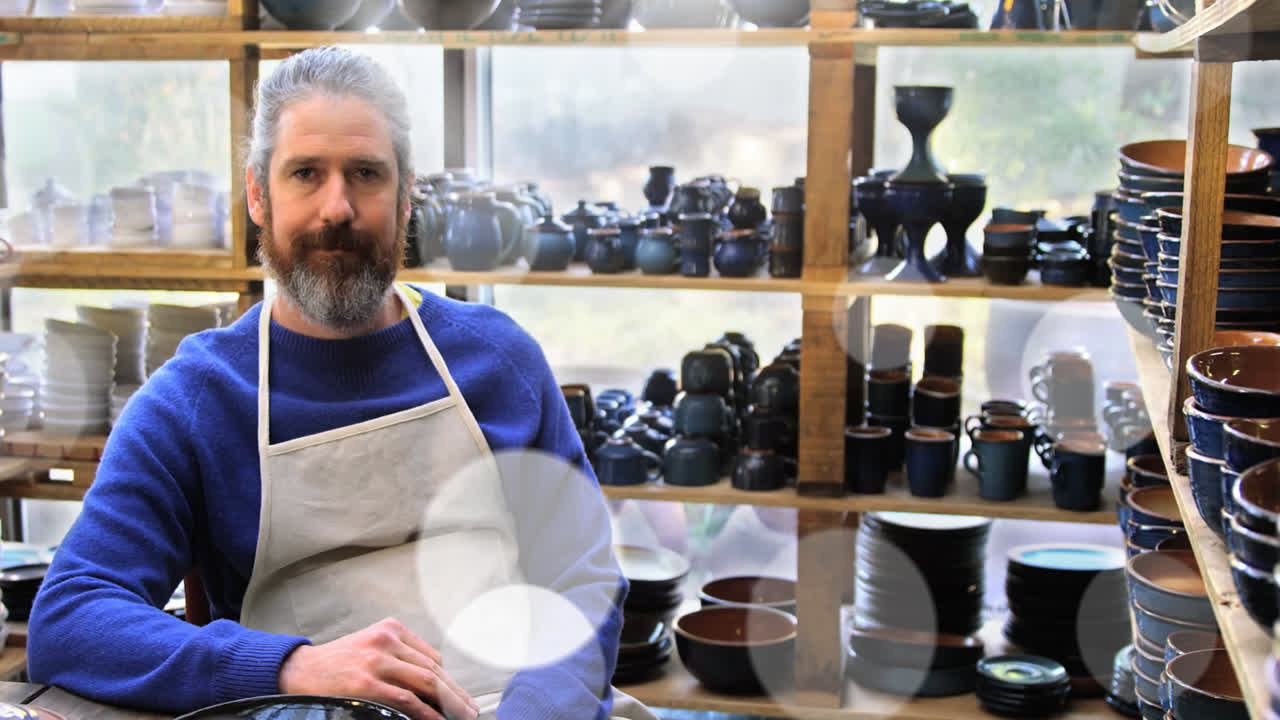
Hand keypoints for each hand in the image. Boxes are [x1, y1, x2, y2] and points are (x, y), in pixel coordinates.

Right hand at [278, 617, 478, 719]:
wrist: (298, 671)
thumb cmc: (337, 664)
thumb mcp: (370, 648)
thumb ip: (399, 659)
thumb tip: (433, 685)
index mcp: (391, 629)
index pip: (431, 658)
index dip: (449, 681)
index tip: (460, 697)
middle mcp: (387, 640)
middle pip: (433, 670)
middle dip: (456, 694)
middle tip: (471, 710)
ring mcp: (377, 660)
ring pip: (426, 683)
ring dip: (449, 704)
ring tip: (462, 717)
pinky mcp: (367, 683)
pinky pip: (407, 700)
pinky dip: (427, 713)